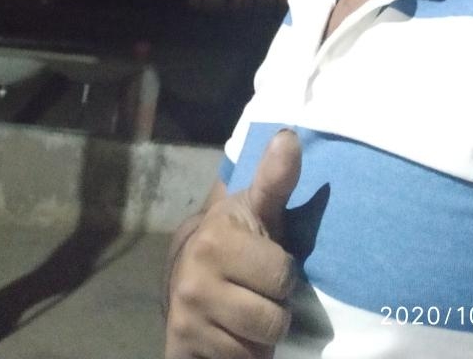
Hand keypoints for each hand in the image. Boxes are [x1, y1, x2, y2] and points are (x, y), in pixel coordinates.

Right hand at [165, 129, 301, 358]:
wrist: (184, 276)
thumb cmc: (235, 238)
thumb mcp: (255, 207)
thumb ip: (275, 179)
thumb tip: (291, 136)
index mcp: (216, 240)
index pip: (284, 277)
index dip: (283, 274)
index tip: (267, 264)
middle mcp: (195, 281)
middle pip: (274, 319)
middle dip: (274, 309)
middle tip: (258, 293)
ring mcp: (187, 321)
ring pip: (257, 349)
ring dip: (260, 338)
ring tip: (246, 314)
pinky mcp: (181, 351)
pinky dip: (242, 358)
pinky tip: (231, 335)